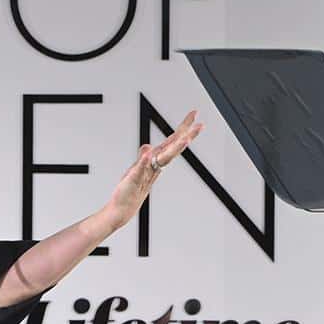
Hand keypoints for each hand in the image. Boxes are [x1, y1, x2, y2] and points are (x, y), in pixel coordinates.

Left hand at [101, 111, 202, 231]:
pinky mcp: (134, 179)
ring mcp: (146, 172)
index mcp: (156, 161)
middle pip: (173, 148)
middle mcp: (154, 166)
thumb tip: (148, 147)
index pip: (172, 142)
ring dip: (174, 149)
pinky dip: (144, 161)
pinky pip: (140, 169)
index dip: (183, 128)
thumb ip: (144, 158)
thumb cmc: (130, 190)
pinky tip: (149, 151)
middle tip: (201, 125)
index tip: (194, 115)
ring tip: (185, 138)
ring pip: (163, 158)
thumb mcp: (136, 169)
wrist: (122, 208)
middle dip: (186, 136)